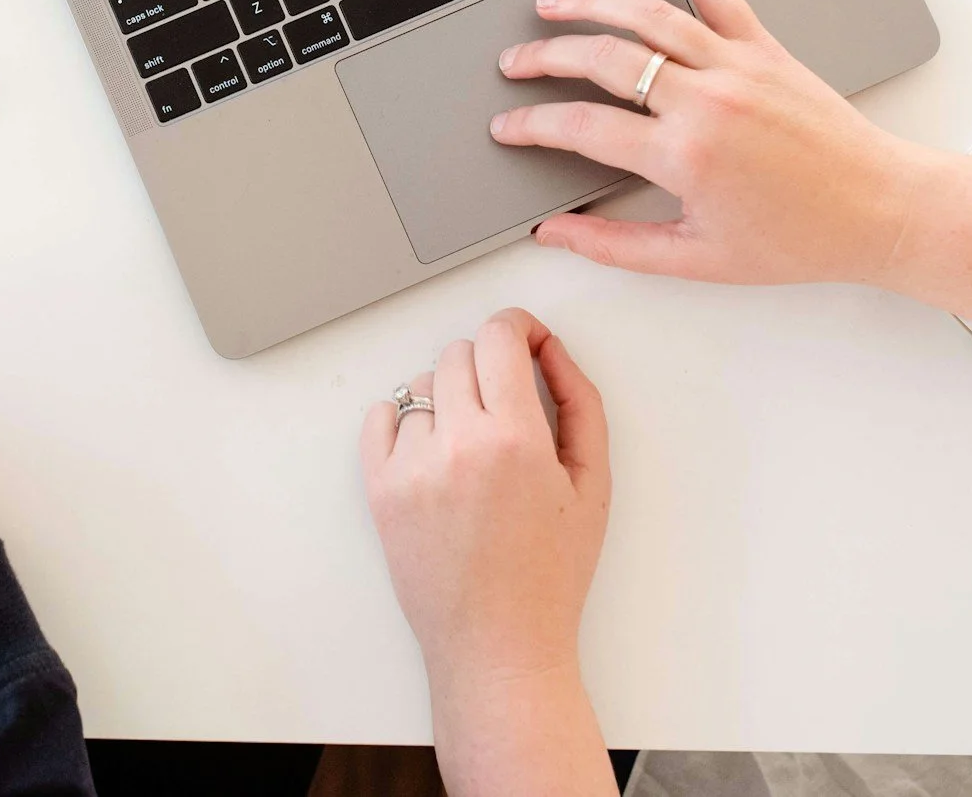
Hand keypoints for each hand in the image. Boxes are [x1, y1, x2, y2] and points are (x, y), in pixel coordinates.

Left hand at [360, 310, 613, 795]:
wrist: (497, 643)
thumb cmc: (551, 572)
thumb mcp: (593, 484)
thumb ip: (579, 403)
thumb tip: (551, 350)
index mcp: (516, 439)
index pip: (499, 336)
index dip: (517, 327)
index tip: (524, 340)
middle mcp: (458, 445)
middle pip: (459, 353)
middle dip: (487, 365)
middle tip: (506, 403)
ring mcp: (411, 467)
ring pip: (422, 385)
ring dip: (450, 398)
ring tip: (473, 444)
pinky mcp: (379, 490)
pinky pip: (380, 418)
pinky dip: (404, 421)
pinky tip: (432, 450)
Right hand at [492, 0, 935, 286]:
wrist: (881, 209)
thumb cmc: (800, 239)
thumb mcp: (698, 259)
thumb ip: (615, 245)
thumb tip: (555, 234)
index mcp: (685, 156)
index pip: (582, 127)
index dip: (532, 125)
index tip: (507, 127)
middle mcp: (706, 100)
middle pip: (602, 59)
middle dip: (546, 57)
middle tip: (514, 63)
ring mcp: (736, 65)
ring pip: (646, 16)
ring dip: (589, 3)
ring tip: (551, 4)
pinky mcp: (765, 47)